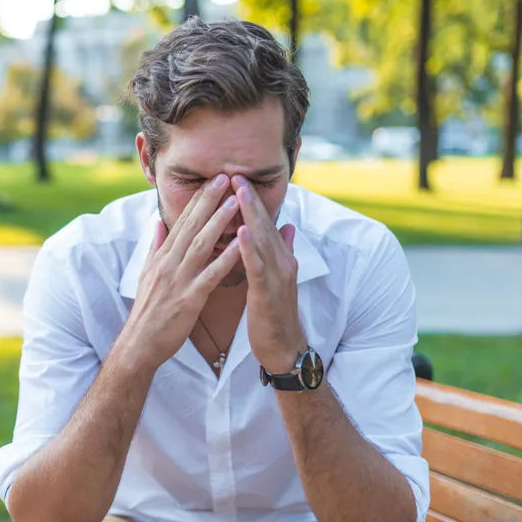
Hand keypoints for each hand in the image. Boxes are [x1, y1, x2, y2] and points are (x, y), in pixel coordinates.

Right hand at [120, 174, 242, 371]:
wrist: (140, 343)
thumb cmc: (148, 310)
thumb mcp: (146, 274)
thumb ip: (155, 248)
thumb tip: (158, 224)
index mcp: (162, 256)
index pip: (182, 221)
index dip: (198, 199)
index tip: (212, 180)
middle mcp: (169, 263)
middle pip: (191, 226)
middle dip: (209, 200)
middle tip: (226, 177)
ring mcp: (178, 279)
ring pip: (201, 244)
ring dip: (219, 222)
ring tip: (235, 201)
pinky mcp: (189, 298)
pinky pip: (210, 275)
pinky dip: (225, 258)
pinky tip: (239, 245)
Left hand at [232, 175, 306, 374]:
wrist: (283, 348)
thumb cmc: (274, 313)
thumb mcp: (278, 278)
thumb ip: (282, 251)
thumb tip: (287, 226)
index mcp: (279, 258)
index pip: (264, 224)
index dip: (251, 201)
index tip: (236, 177)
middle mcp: (281, 262)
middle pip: (264, 225)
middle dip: (249, 199)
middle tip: (235, 173)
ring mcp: (277, 277)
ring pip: (262, 240)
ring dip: (250, 215)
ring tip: (238, 192)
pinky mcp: (268, 293)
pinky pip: (258, 267)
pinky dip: (250, 248)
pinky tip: (241, 232)